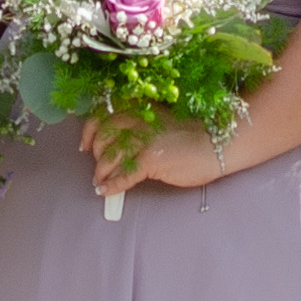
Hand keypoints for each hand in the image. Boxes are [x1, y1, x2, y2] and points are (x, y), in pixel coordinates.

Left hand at [89, 113, 227, 200]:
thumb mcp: (158, 121)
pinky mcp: (150, 160)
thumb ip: (137, 126)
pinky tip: (106, 191)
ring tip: (102, 181)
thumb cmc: (190, 135)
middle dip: (97, 155)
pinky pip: (123, 176)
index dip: (89, 132)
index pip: (101, 116)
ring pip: (109, 158)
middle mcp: (137, 120)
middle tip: (100, 166)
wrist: (215, 144)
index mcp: (138, 108)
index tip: (85, 145)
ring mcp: (143, 140)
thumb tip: (114, 144)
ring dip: (102, 173)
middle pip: (102, 138)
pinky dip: (112, 186)